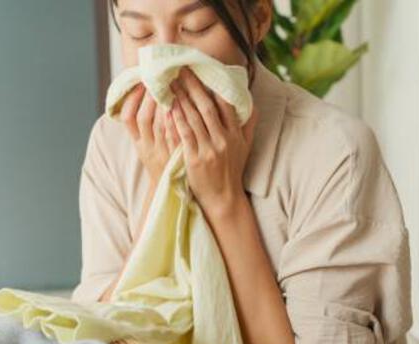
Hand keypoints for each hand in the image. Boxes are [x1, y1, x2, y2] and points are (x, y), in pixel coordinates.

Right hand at [119, 83, 180, 186]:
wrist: (172, 191)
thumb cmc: (162, 162)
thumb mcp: (148, 147)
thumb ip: (145, 126)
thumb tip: (144, 96)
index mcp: (138, 143)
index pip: (127, 118)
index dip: (132, 99)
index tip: (141, 83)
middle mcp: (147, 148)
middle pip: (143, 118)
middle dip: (151, 96)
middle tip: (159, 78)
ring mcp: (162, 153)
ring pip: (159, 125)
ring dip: (165, 104)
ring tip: (171, 85)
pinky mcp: (177, 157)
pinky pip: (175, 136)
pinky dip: (177, 120)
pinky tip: (182, 106)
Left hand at [166, 67, 258, 218]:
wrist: (223, 198)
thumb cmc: (232, 170)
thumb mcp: (246, 146)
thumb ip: (248, 123)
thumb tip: (250, 101)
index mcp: (235, 134)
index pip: (224, 103)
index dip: (211, 85)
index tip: (199, 71)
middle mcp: (223, 139)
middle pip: (206, 106)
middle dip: (192, 86)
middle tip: (180, 70)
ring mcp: (209, 150)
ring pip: (193, 118)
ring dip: (180, 98)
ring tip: (170, 84)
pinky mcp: (194, 160)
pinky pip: (184, 135)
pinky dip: (176, 120)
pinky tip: (168, 107)